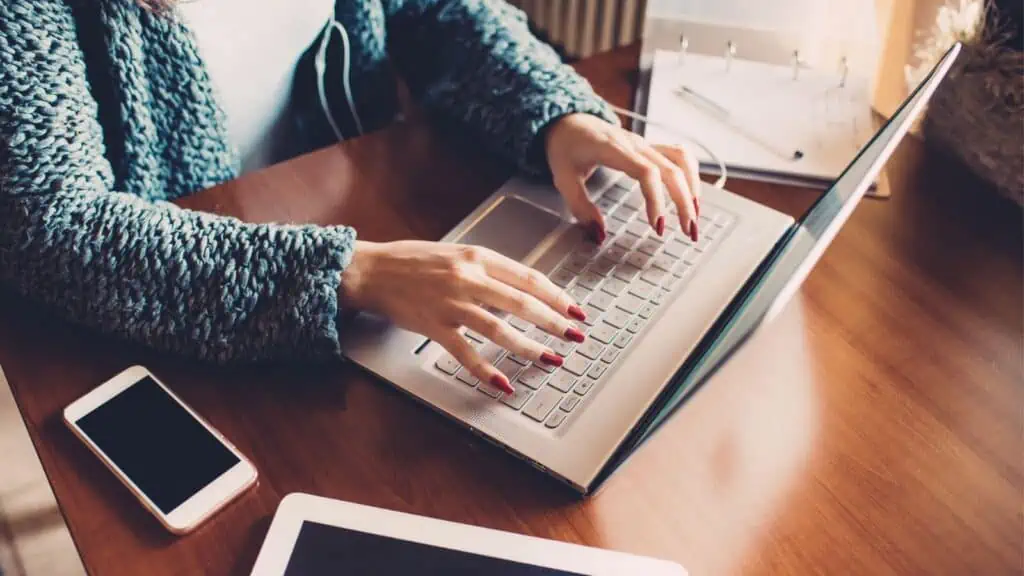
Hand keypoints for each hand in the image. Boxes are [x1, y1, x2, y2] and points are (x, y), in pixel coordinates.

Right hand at [339, 240, 586, 393]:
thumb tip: (521, 289)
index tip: (574, 309)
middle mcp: (468, 278)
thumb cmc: (412, 262)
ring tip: (550, 360)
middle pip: (523, 303)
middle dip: (555, 322)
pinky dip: (487, 371)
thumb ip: (487, 269)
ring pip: (501, 329)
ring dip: (530, 347)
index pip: (529, 278)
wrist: (372, 270)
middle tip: (575, 336)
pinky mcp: (435, 326)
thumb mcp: (456, 254)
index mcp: (477, 257)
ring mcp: (452, 304)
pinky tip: (503, 384)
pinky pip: (467, 353)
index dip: (556, 296)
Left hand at [545, 113, 701, 242]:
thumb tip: (599, 234)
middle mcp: (634, 143)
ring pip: (680, 161)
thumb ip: (580, 208)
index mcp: (613, 149)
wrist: (567, 120)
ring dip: (692, 188)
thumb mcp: (562, 179)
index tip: (658, 225)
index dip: (657, 199)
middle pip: (670, 169)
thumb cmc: (565, 148)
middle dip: (683, 202)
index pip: (646, 172)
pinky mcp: (649, 146)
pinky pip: (678, 154)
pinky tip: (692, 194)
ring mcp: (644, 143)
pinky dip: (690, 174)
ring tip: (695, 216)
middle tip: (688, 232)